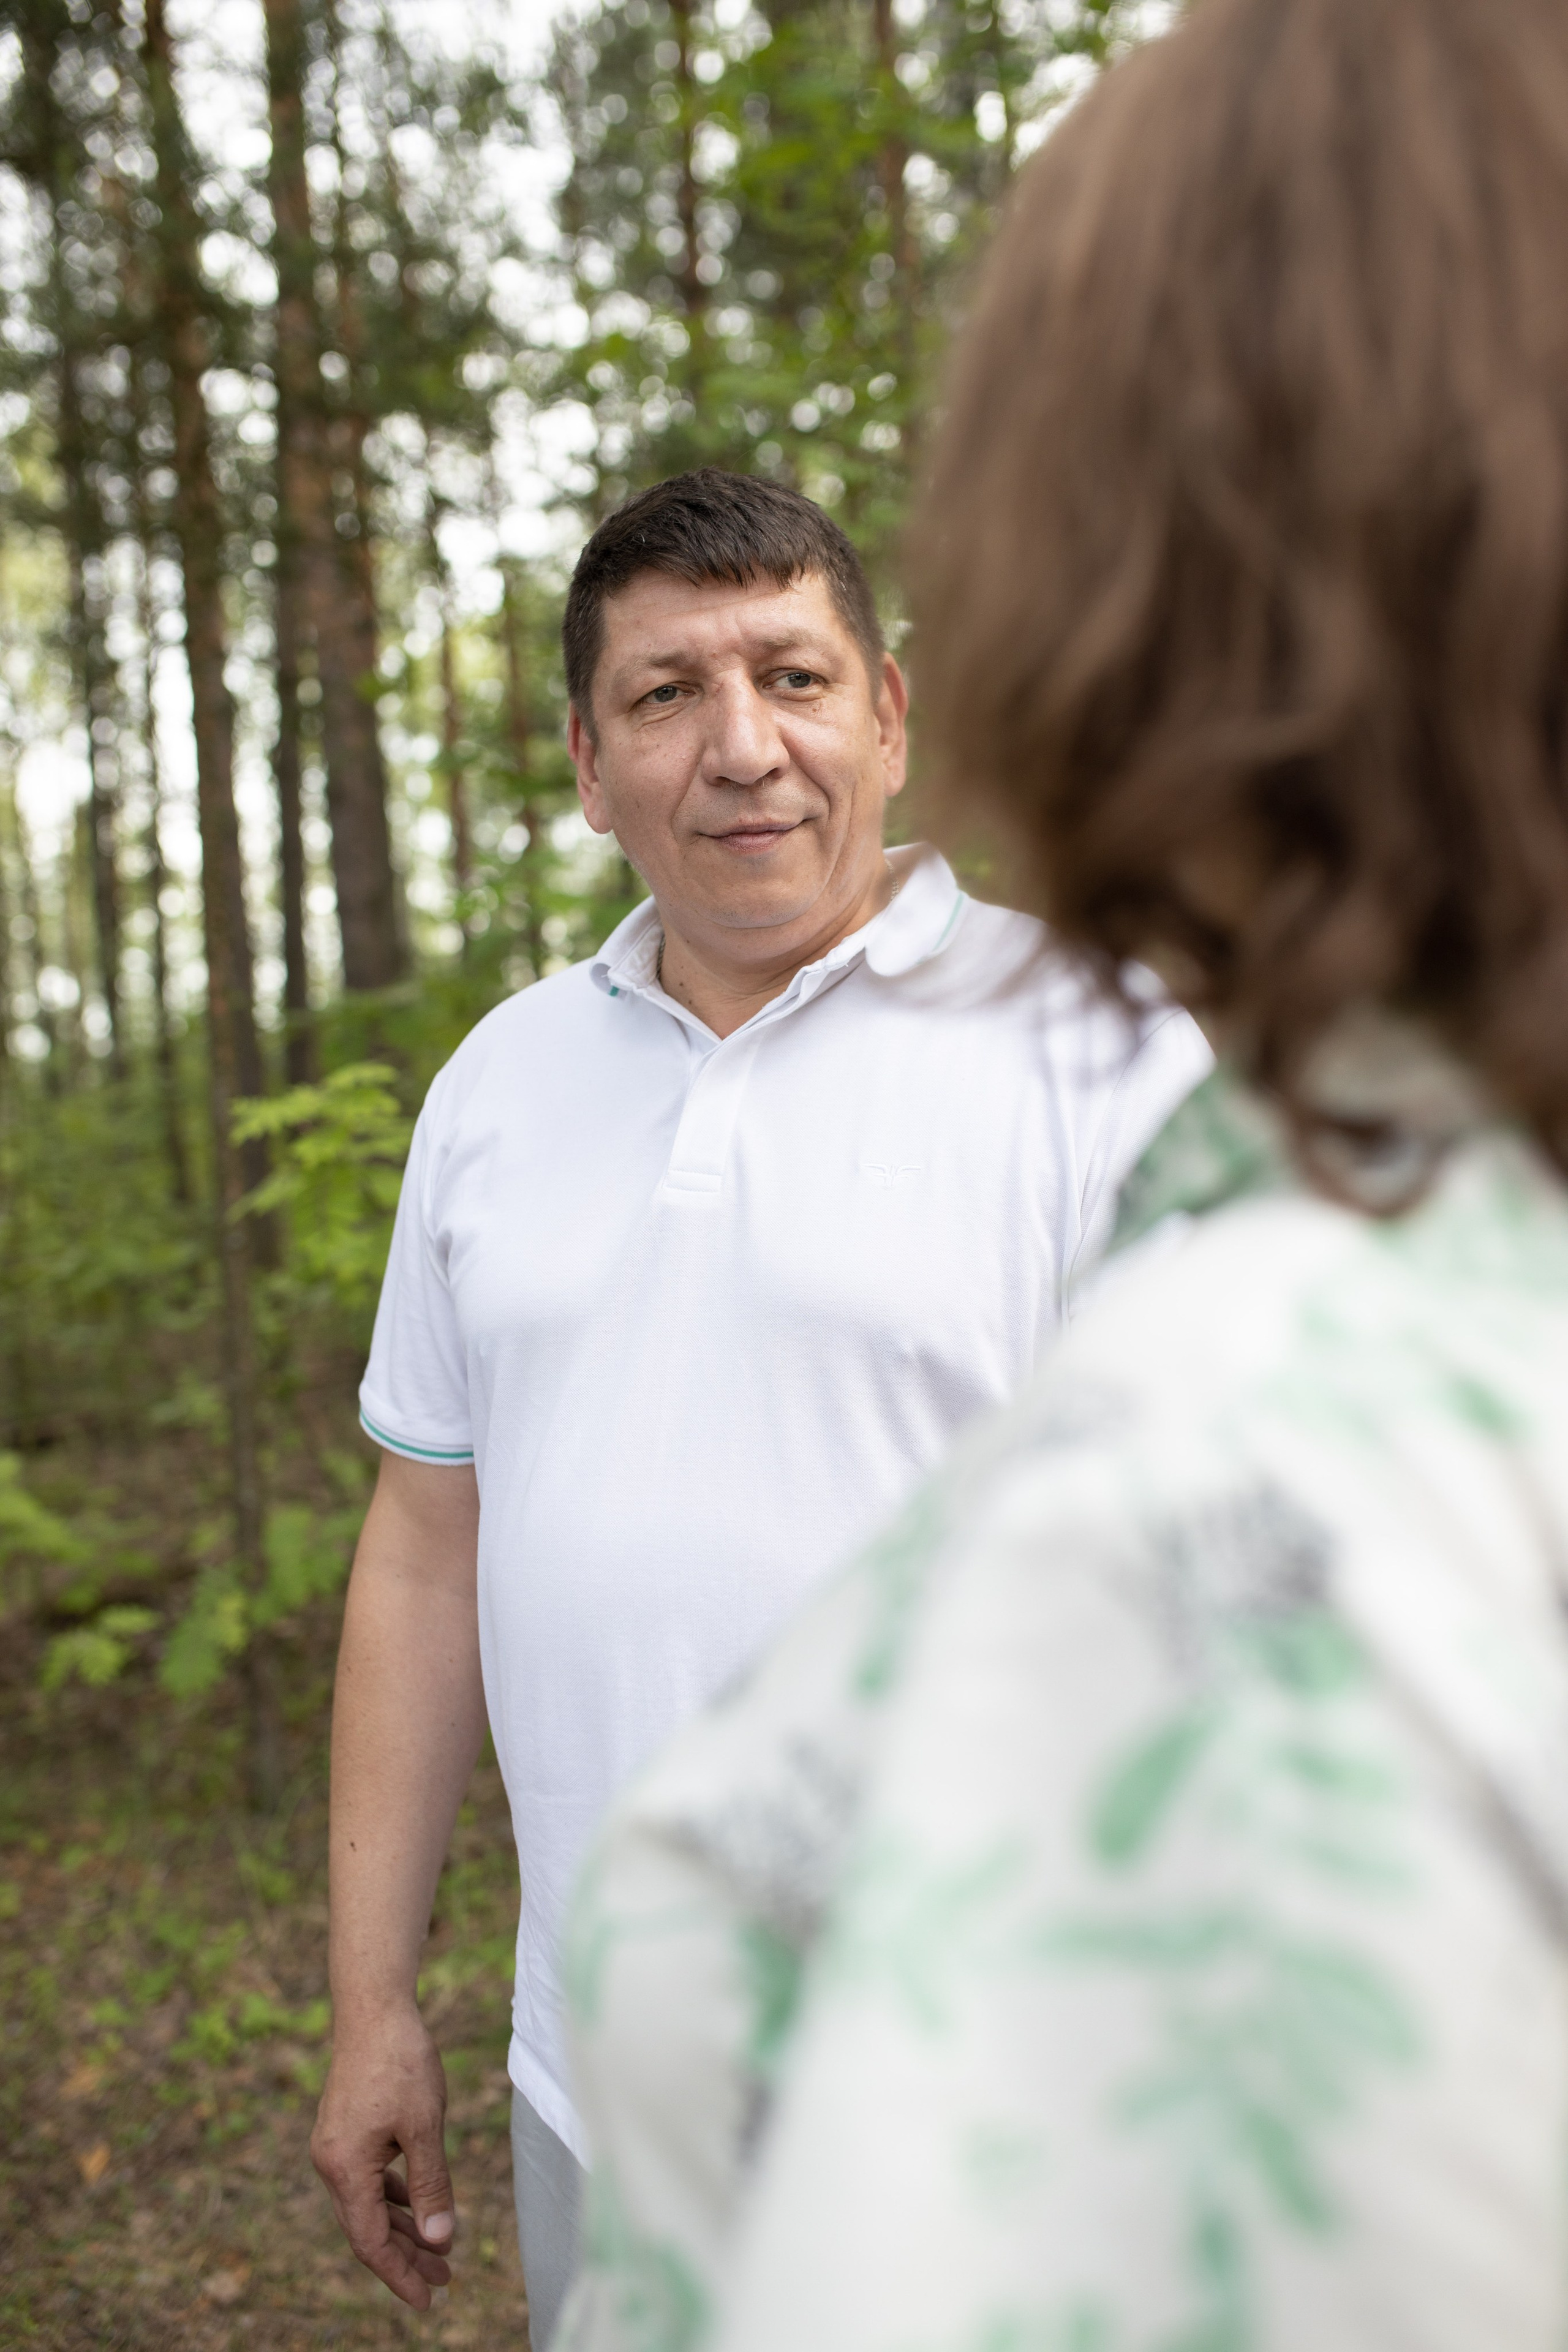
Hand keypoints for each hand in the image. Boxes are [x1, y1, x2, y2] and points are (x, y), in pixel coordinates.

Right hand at [311, 2003, 456, 2311]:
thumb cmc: (401, 2062)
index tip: (428, 2299)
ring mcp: (335, 2146)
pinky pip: (369, 2179)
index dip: (399, 2274)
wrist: (374, 2008)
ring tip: (440, 2251)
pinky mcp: (346, 2131)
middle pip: (368, 2228)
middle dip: (406, 2257)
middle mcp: (331, 2163)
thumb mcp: (425, 2127)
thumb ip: (430, 2186)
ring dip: (404, 2227)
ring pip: (369, 2204)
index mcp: (345, 2168)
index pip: (371, 2241)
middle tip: (445, 2281)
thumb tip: (439, 2240)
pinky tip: (418, 2207)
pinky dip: (394, 2197)